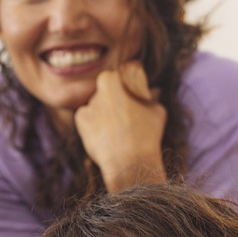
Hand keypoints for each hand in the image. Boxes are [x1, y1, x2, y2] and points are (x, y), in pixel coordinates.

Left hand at [74, 62, 166, 190]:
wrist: (129, 162)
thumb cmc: (146, 135)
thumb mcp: (156, 109)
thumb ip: (150, 97)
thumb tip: (152, 93)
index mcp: (118, 79)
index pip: (122, 74)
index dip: (129, 84)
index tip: (134, 94)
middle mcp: (101, 88)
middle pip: (108, 90)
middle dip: (116, 99)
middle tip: (126, 114)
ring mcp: (90, 103)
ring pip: (98, 104)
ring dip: (106, 113)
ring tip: (119, 130)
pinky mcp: (81, 119)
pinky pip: (87, 116)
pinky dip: (94, 123)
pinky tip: (106, 134)